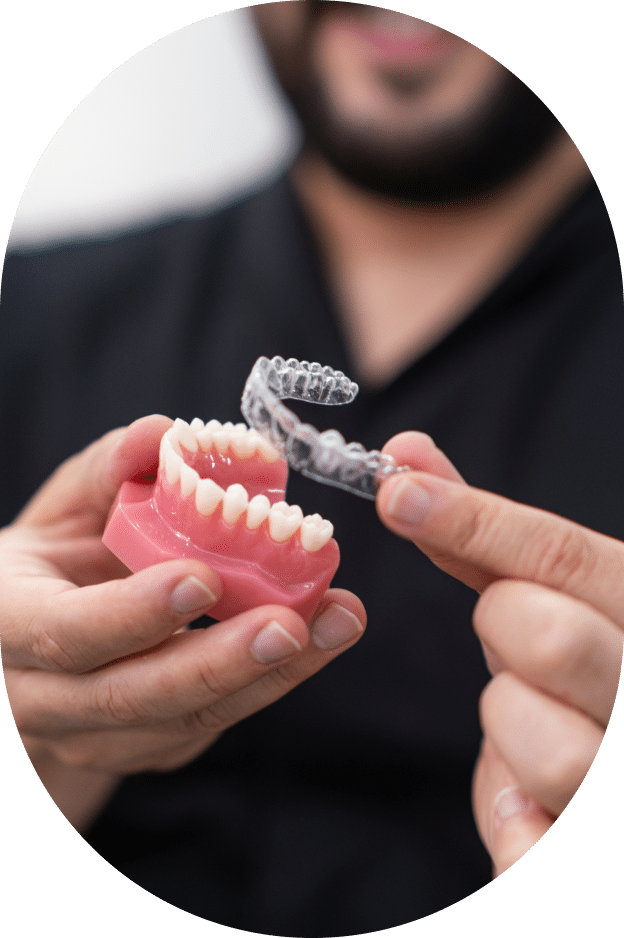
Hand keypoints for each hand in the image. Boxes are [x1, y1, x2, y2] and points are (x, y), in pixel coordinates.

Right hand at [1, 415, 365, 828]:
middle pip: (131, 696)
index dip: (133, 614)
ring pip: (183, 720)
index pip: (66, 633)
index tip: (205, 578)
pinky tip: (318, 639)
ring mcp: (92, 734)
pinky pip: (210, 723)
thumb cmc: (53, 559)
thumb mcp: (68, 506)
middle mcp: (41, 697)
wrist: (39, 639)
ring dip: (268, 676)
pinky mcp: (144, 747)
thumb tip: (163, 431)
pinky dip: (270, 681)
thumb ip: (110, 469)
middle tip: (293, 621)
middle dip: (219, 663)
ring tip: (336, 622)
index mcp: (8, 624)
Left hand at [376, 432, 622, 875]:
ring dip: (507, 728)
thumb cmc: (589, 674)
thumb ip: (486, 536)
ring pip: (541, 744)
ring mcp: (620, 783)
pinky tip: (525, 806)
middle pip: (550, 637)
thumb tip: (407, 457)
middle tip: (511, 632)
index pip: (565, 557)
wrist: (620, 759)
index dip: (474, 519)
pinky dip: (510, 821)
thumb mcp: (557, 599)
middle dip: (502, 627)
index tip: (398, 491)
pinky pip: (530, 849)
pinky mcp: (593, 857)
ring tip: (531, 724)